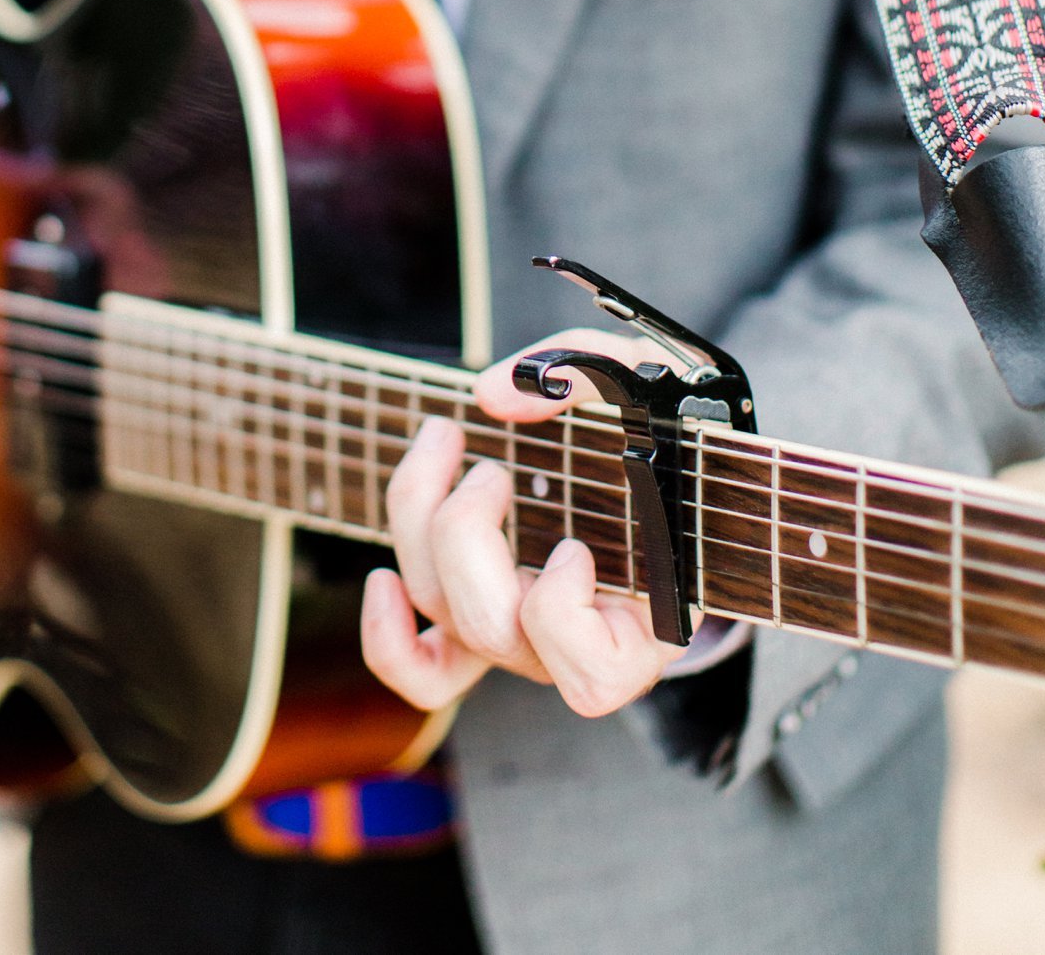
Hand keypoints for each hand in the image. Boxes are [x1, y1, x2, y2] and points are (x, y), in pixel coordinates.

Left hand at [361, 329, 688, 717]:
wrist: (663, 459)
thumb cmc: (663, 430)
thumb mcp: (648, 382)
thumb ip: (580, 370)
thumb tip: (489, 395)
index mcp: (644, 622)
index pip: (594, 673)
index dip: (561, 611)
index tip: (573, 547)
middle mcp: (575, 648)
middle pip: (488, 626)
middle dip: (466, 534)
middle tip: (492, 471)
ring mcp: (523, 641)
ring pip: (444, 616)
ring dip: (420, 525)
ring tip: (444, 443)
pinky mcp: (479, 628)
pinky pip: (426, 673)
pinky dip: (390, 641)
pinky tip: (381, 582)